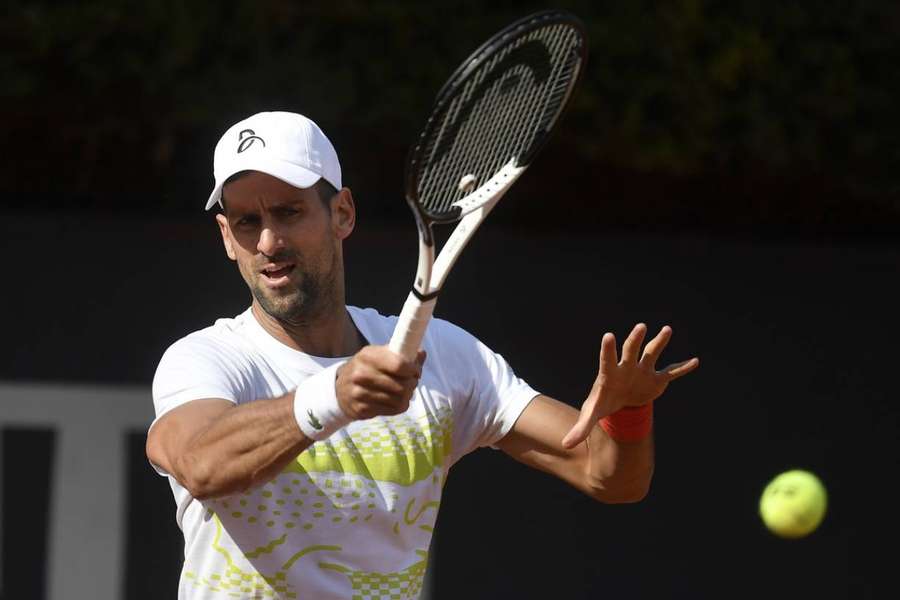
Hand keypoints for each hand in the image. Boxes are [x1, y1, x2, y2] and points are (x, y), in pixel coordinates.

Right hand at [336, 345, 425, 419]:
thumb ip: (402, 353)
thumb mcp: (379, 355)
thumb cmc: (367, 368)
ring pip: (399, 399)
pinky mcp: (361, 410)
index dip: (413, 369)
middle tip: (411, 382)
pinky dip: (399, 405)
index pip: (399, 365)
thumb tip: (421, 354)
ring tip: (403, 391)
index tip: (415, 371)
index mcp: (367, 356)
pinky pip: (393, 410)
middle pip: (402, 385)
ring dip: (407, 396)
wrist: (340, 388)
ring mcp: (359, 393)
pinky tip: (394, 400)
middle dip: (412, 384)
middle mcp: (361, 374)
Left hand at [561, 324, 698, 448]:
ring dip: (659, 342)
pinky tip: (694, 362)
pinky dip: (682, 368)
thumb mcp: (592, 414)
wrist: (619, 400)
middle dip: (635, 339)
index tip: (609, 336)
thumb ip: (580, 428)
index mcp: (610, 374)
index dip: (608, 349)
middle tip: (641, 327)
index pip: (607, 360)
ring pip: (651, 353)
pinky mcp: (656, 378)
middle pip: (631, 350)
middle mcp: (626, 367)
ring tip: (667, 330)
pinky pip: (671, 372)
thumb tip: (565, 445)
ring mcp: (642, 370)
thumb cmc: (603, 402)